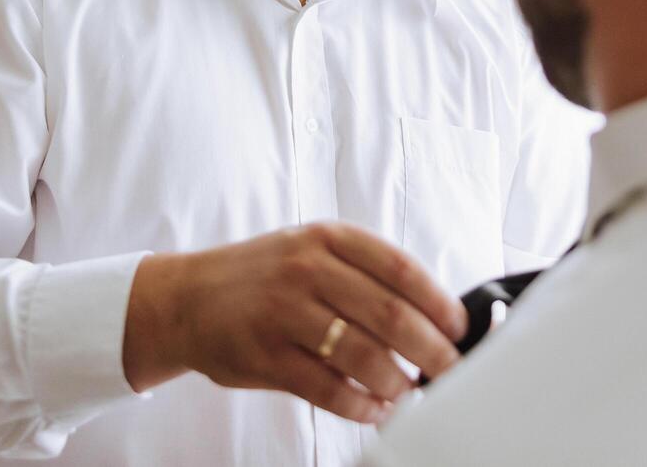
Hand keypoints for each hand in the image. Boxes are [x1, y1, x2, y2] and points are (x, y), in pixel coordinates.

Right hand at [122, 222, 468, 423]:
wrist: (186, 297)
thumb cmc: (262, 276)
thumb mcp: (311, 250)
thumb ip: (363, 274)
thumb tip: (432, 314)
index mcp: (328, 238)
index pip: (401, 268)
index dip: (439, 302)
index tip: (460, 328)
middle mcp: (307, 268)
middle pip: (391, 314)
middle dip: (432, 349)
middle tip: (451, 370)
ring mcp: (283, 311)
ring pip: (362, 354)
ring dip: (397, 382)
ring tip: (410, 393)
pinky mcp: (265, 354)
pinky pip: (326, 388)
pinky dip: (359, 405)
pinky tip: (374, 409)